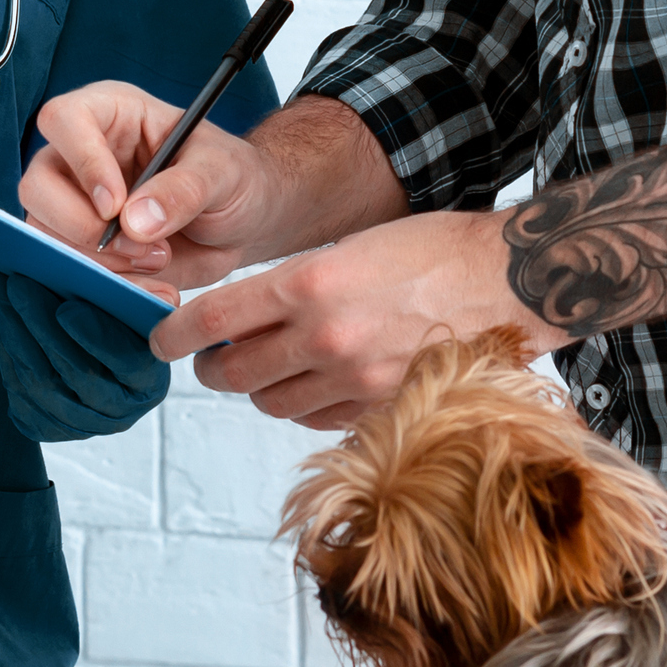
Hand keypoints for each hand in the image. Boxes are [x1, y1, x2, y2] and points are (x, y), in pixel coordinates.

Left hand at [0, 274, 167, 441]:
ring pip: (41, 384)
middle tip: (19, 284)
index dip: (96, 337)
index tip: (66, 308)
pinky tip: (4, 322)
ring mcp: (83, 426)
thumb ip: (124, 295)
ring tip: (1, 293)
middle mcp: (120, 412)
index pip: (127, 362)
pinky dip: (8, 355)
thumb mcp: (131, 307)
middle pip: (74, 372)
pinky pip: (20, 396)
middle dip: (41, 323)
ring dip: (15, 333)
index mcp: (150, 381)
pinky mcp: (49, 428)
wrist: (95, 352)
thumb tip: (98, 277)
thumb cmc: (118, 322)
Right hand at [18, 81, 300, 292]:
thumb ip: (183, 190)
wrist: (246, 223)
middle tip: (141, 246)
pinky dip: (110, 288)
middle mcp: (82, 157)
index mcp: (111, 115)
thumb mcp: (223, 172)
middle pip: (37, 186)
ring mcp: (76, 205)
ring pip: (45, 235)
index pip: (64, 120)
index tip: (115, 204)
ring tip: (159, 262)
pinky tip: (155, 287)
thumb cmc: (233, 178)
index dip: (82, 162)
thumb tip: (134, 221)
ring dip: (99, 262)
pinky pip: (71, 272)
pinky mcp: (84, 248)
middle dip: (83, 227)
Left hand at [154, 209, 550, 430]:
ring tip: (267, 369)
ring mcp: (353, 379)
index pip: (214, 318)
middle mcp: (324, 336)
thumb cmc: (432, 251)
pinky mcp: (381, 407)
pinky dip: (304, 405)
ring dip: (258, 388)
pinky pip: (316, 419)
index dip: (175, 333)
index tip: (160, 338)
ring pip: (271, 402)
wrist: (505, 280)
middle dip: (212, 368)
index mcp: (308, 283)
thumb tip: (245, 318)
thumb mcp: (350, 247)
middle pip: (233, 371)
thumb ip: (295, 285)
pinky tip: (314, 382)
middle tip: (211, 360)